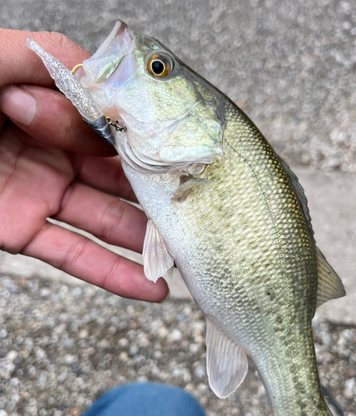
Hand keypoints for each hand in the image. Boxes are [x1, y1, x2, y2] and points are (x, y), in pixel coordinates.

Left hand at [0, 29, 168, 301]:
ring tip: (190, 258)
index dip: (148, 142)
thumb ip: (42, 57)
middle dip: (162, 196)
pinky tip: (151, 291)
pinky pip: (74, 257)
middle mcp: (51, 150)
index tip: (187, 159)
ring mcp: (39, 194)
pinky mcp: (22, 232)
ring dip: (149, 243)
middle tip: (205, 213)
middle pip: (119, 178)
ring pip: (106, 222)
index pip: (112, 126)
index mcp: (48, 105)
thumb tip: (101, 76)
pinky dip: (114, 276)